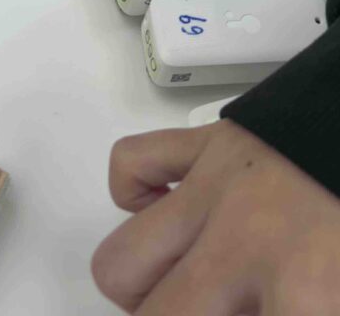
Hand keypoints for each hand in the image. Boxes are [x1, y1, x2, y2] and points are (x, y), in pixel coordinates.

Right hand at [92, 118, 339, 314]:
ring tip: (184, 296)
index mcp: (306, 296)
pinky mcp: (206, 140)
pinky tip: (171, 219)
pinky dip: (135, 196)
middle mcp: (245, 245)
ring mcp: (216, 187)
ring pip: (122, 263)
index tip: (257, 315)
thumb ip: (318, 303)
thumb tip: (286, 306)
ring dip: (144, 293)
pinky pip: (131, 164)